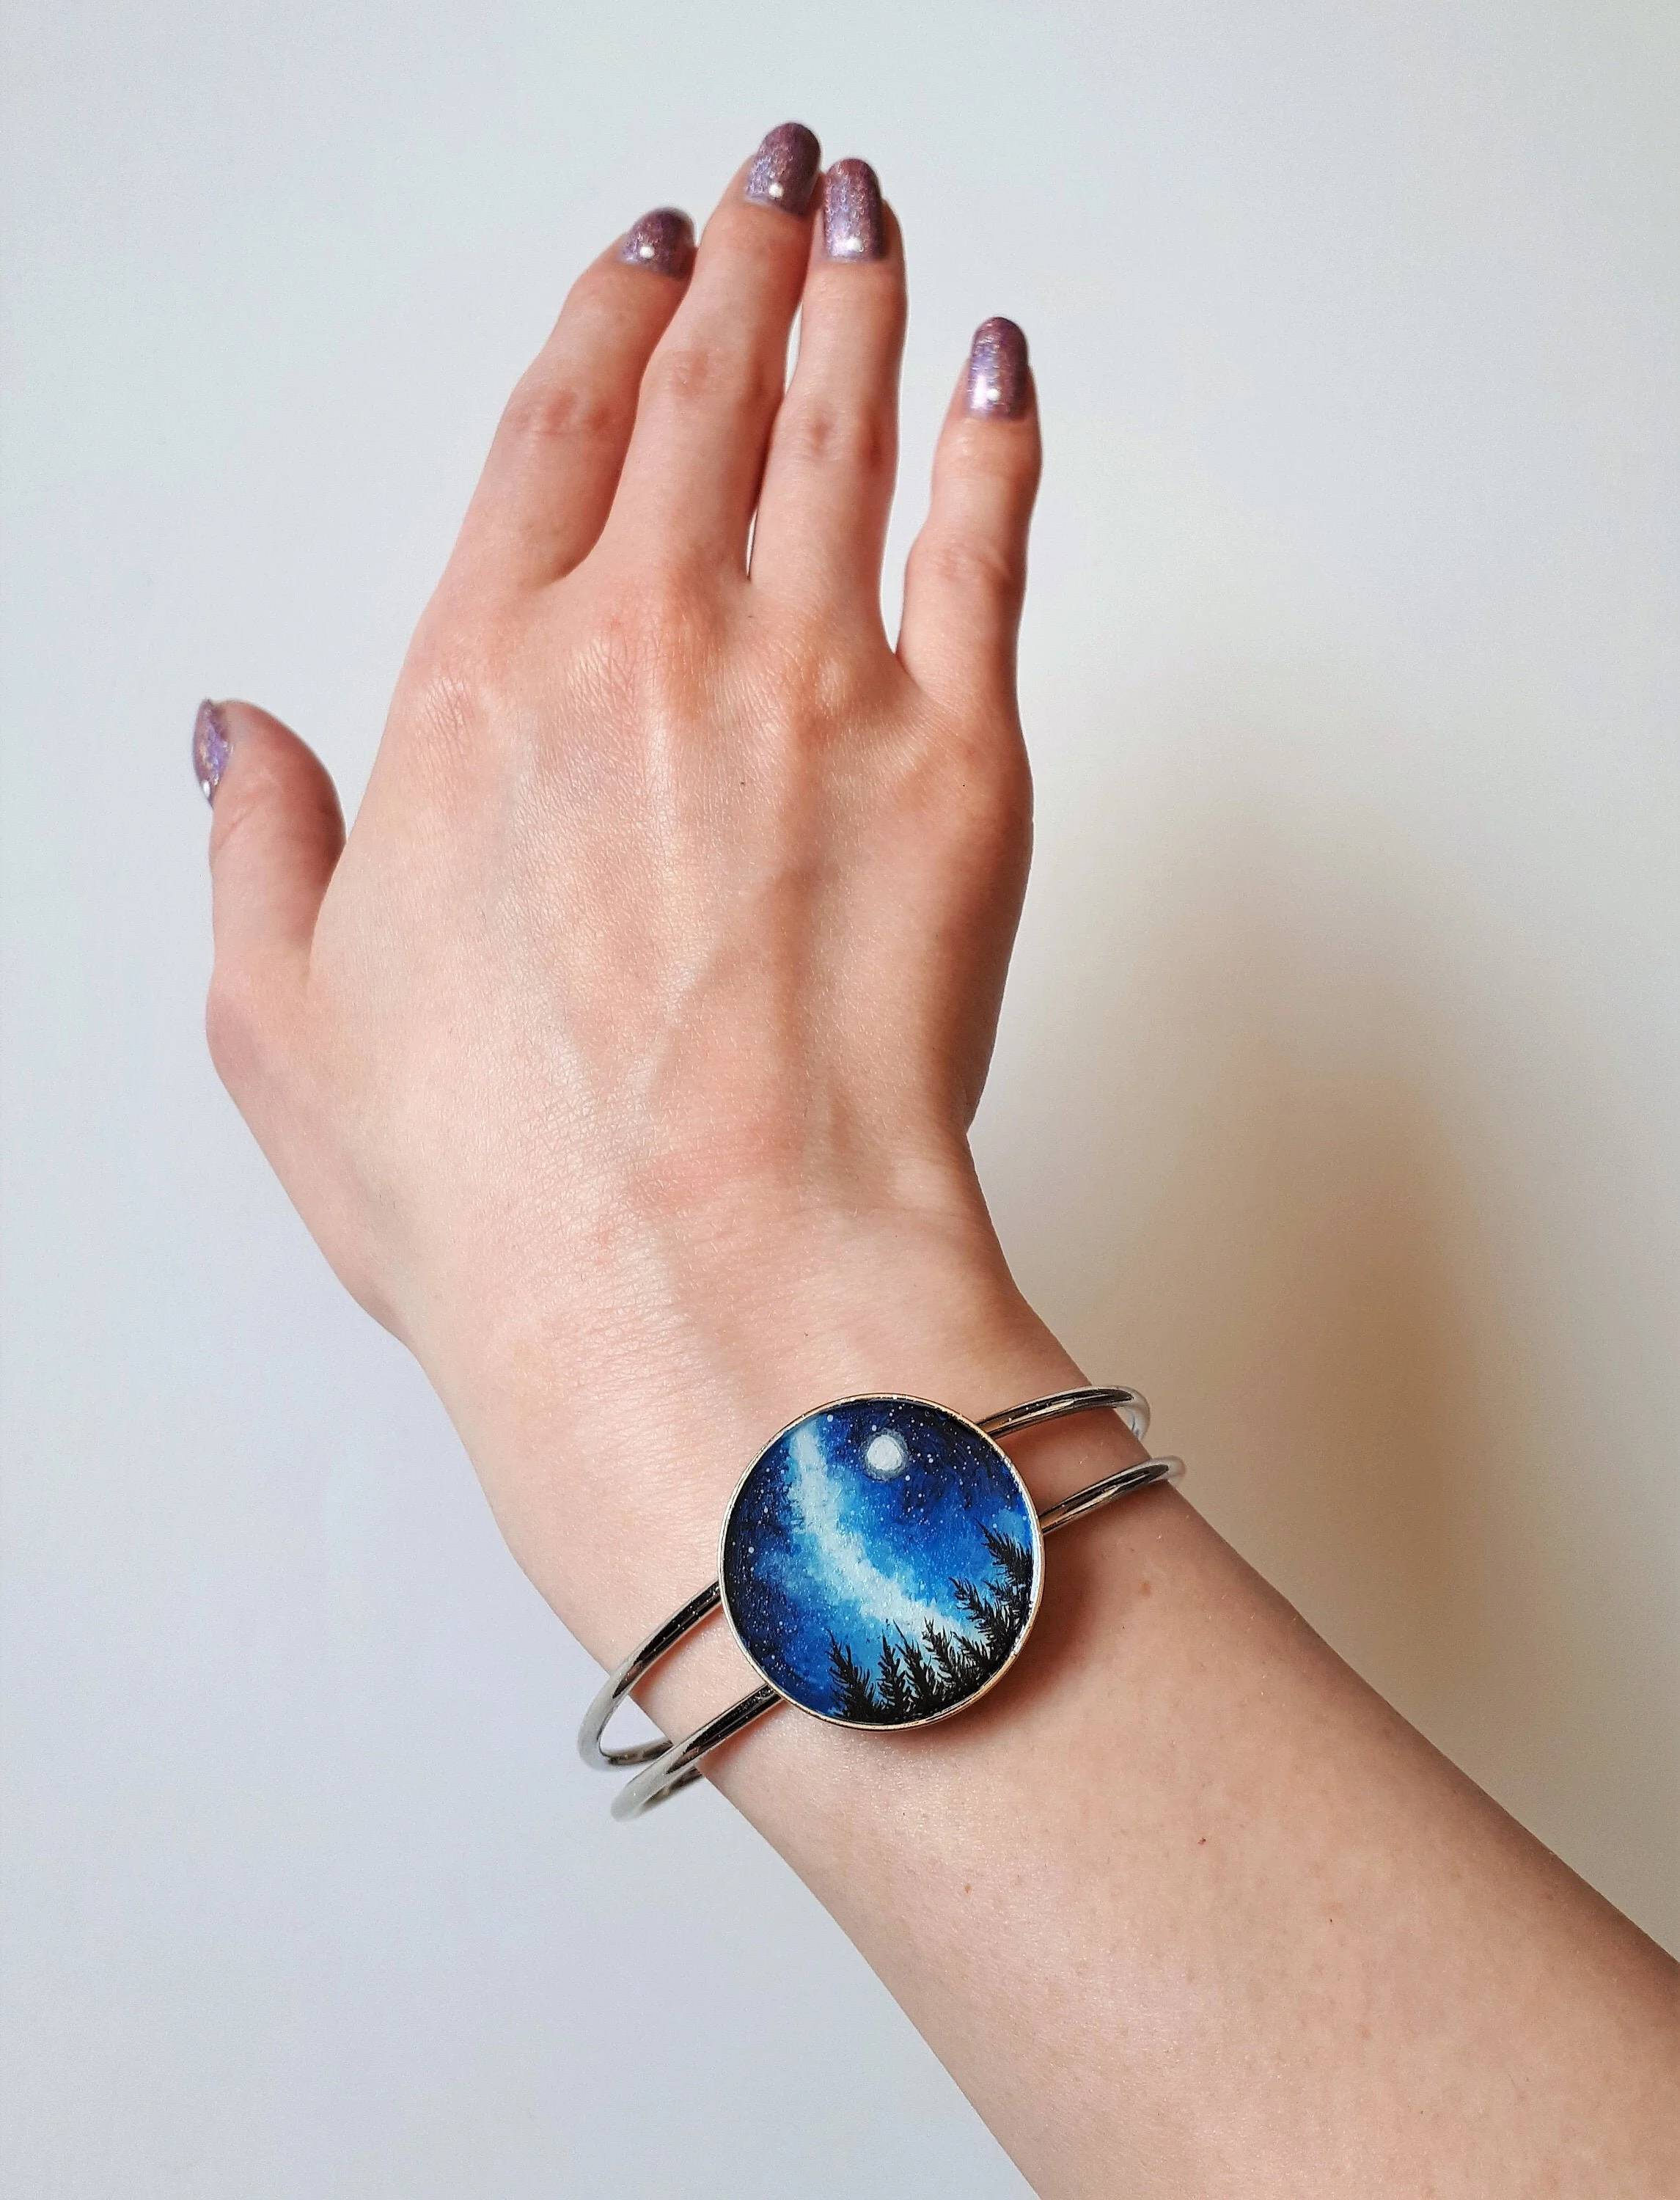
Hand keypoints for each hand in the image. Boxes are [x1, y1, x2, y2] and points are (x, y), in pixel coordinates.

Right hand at [199, 129, 1065, 1645]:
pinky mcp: (961, 763)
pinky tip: (999, 370)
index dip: (603, 326)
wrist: (708, 1287)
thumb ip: (265, 856)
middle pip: (705, 394)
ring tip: (872, 219)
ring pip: (842, 432)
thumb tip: (239, 740)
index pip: (550, 440)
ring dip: (858, 303)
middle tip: (776, 178)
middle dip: (744, 263)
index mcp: (483, 691)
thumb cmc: (513, 1191)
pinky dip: (997, 439)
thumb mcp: (288, 1033)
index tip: (638, 259)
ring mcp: (817, 688)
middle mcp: (650, 649)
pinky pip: (987, 548)